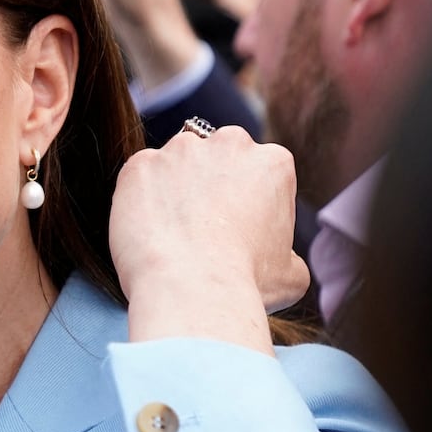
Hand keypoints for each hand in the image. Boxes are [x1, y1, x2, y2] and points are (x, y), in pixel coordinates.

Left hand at [109, 125, 309, 354]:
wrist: (192, 288)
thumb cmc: (246, 283)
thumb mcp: (292, 274)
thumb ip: (289, 253)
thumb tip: (282, 259)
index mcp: (272, 162)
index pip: (258, 171)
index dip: (248, 200)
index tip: (238, 227)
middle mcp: (228, 143)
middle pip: (218, 156)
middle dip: (211, 182)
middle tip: (203, 225)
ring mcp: (179, 150)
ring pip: (176, 163)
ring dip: (174, 187)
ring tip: (172, 231)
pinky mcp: (139, 164)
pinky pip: (139, 178)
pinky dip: (140, 199)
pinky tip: (147, 230)